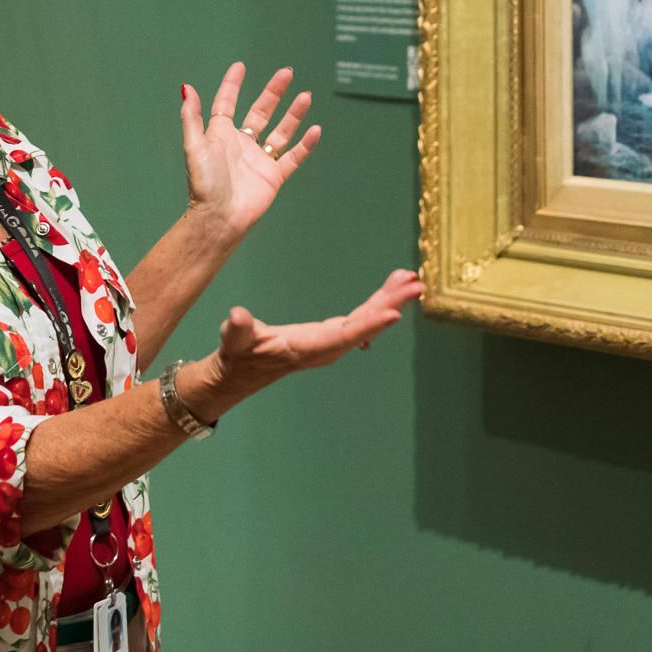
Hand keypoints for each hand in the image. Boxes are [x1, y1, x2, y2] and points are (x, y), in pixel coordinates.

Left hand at [181, 62, 319, 240]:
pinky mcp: (274, 176)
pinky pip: (293, 157)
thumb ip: (192, 117)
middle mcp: (242, 144)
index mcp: (221, 135)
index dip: (232, 85)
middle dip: (273, 92)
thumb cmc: (204, 183)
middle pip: (260, 111)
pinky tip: (315, 129)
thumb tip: (187, 87)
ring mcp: (259, 160)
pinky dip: (305, 144)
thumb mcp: (194, 146)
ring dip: (293, 114)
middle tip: (286, 72)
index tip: (240, 66)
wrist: (219, 218)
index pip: (227, 103)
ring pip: (281, 131)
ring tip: (305, 95)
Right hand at [188, 268, 422, 418]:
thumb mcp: (234, 340)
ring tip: (412, 279)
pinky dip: (378, 302)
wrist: (241, 372)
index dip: (369, 325)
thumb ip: (237, 330)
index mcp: (309, 348)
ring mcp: (332, 341)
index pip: (344, 336)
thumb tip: (236, 316)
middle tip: (417, 285)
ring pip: (367, 320)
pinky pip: (362, 317)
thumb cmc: (238, 354)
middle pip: (365, 326)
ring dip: (390, 301)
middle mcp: (327, 347)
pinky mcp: (332, 334)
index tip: (394, 314)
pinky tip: (392, 289)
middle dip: (392, 305)